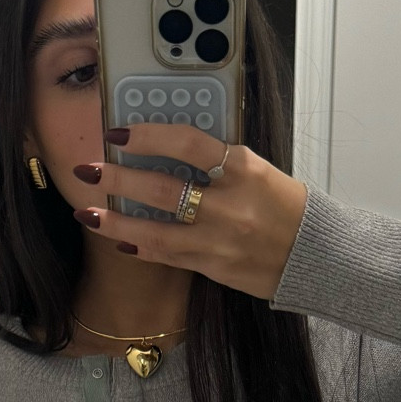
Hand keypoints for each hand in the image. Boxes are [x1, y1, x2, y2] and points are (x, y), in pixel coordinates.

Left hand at [71, 124, 307, 299]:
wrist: (313, 255)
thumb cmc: (284, 207)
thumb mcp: (256, 170)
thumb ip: (216, 160)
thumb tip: (166, 148)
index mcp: (242, 168)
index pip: (187, 143)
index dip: (148, 136)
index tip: (119, 134)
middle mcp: (229, 204)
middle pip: (163, 188)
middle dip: (119, 179)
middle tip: (89, 169)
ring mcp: (220, 240)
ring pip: (157, 231)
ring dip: (117, 223)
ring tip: (86, 212)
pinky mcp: (214, 267)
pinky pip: (168, 256)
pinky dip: (141, 247)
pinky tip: (118, 241)